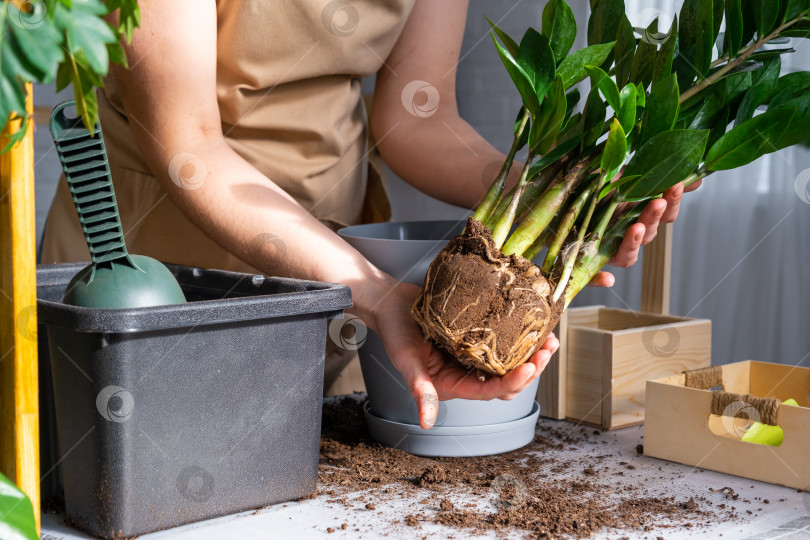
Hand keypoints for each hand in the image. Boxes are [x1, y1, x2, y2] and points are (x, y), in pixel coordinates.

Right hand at [367, 281, 558, 428]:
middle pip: (507, 381)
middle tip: (547, 348)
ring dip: (530, 353)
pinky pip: (503, 341)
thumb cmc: (394, 330)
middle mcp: (465, 373)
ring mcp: (472, 354)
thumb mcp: (405, 360)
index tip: (530, 366)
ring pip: (510, 362)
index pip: (489, 390)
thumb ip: (419, 389)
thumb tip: (426, 422)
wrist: (390, 301)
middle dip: (531, 368)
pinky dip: (519, 336)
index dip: (512, 382)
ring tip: (548, 337)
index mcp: (451, 385)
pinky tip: (532, 324)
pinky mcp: (476, 336)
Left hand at [587, 180, 701, 286]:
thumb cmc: (592, 189)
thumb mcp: (620, 177)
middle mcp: (625, 236)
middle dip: (654, 217)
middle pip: (648, 234)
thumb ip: (652, 178)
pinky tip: (609, 279)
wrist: (558, 198)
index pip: (663, 216)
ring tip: (636, 227)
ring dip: (633, 242)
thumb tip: (694, 178)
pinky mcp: (584, 260)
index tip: (676, 184)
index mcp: (637, 216)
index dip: (672, 203)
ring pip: (627, 255)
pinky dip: (601, 279)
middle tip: (657, 202)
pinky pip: (593, 275)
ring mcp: (606, 250)